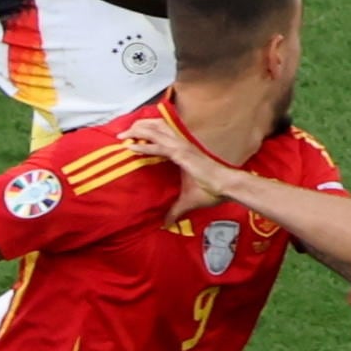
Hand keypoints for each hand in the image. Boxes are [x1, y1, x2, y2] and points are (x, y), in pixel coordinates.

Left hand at [120, 115, 243, 215]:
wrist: (228, 187)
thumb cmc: (213, 191)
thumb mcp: (188, 200)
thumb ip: (174, 210)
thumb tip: (166, 224)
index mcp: (184, 151)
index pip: (164, 133)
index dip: (148, 130)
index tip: (133, 135)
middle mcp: (183, 145)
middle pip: (158, 126)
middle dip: (138, 127)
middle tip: (123, 133)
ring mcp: (182, 148)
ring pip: (156, 132)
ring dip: (137, 131)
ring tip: (123, 135)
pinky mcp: (182, 155)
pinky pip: (159, 148)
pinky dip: (144, 146)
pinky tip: (131, 147)